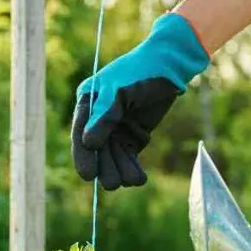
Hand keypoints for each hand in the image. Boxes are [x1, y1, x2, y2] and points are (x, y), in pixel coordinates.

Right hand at [71, 13, 209, 189]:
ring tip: (132, 181)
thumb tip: (88, 143)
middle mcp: (98, 118)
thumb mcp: (119, 91)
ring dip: (121, 170)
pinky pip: (129, 157)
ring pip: (114, 156)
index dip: (83, 156)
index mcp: (88, 102)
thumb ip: (104, 117)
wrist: (169, 66)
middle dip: (105, 167)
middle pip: (97, 150)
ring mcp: (116, 128)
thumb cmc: (140, 72)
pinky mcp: (134, 136)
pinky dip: (133, 168)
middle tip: (113, 184)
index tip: (88, 175)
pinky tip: (139, 178)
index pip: (80, 133)